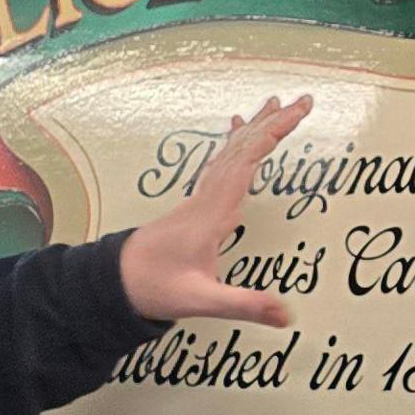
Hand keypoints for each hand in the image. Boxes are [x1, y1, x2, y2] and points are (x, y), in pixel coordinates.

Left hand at [119, 94, 315, 324]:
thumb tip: (287, 314)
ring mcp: (199, 201)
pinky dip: (234, 145)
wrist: (113, 282)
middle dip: (272, 123)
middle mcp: (206, 199)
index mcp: (212, 214)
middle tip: (301, 100)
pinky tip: (236, 133)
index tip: (295, 114)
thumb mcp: (201, 300)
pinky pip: (220, 165)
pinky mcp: (195, 207)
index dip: (272, 135)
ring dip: (255, 128)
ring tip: (275, 105)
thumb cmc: (154, 287)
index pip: (246, 163)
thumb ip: (244, 305)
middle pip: (242, 149)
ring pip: (230, 154)